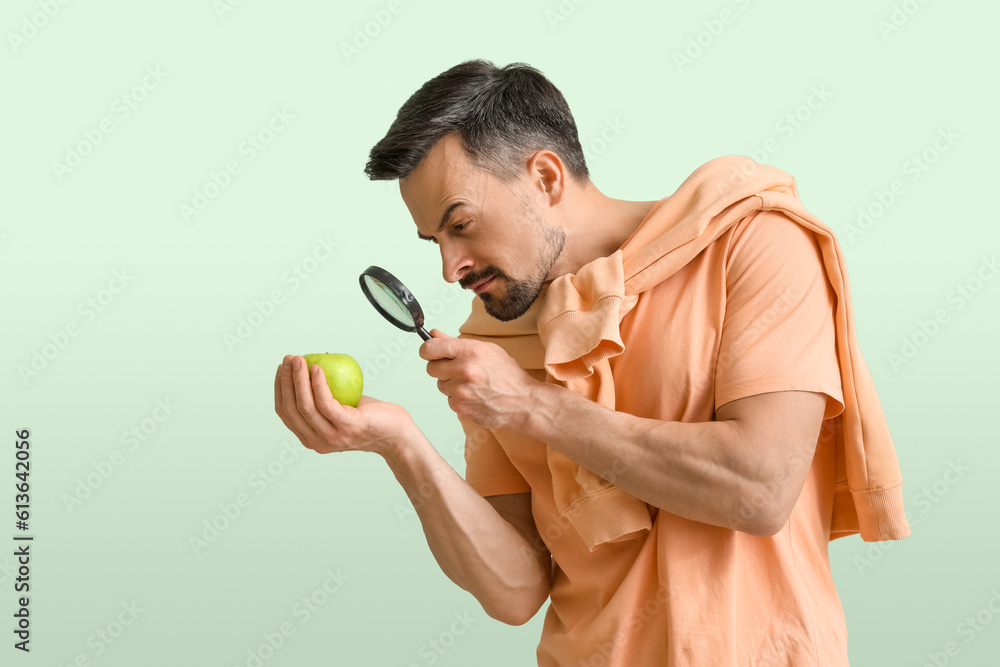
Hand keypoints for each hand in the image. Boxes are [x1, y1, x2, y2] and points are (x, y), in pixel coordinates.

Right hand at [274, 355, 412, 455]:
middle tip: (289, 359)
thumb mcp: (339, 410)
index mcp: (310, 438)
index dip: (279, 388)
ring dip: (298, 379)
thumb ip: (322, 400)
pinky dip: (318, 383)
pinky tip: (317, 368)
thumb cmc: (368, 417)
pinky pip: (325, 402)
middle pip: (292, 408)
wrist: (395, 433)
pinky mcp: (346, 427)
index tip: (281, 368)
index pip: (285, 413)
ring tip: (300, 359)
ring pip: (305, 405)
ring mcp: (331, 437)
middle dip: (286, 380)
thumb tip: (304, 371)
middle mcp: (317, 442)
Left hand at [419, 329, 538, 429]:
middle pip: (431, 368)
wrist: (524, 403)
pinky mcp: (461, 408)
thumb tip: (433, 334)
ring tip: (472, 384)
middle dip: (441, 368)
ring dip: (451, 384)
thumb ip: (456, 342)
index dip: (427, 350)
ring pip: (440, 385)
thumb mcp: (487, 350)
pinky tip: (475, 396)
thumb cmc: (509, 376)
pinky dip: (458, 399)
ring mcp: (461, 391)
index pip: (430, 348)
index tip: (429, 352)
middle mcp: (463, 370)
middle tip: (457, 369)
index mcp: (470, 351)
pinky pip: (449, 400)